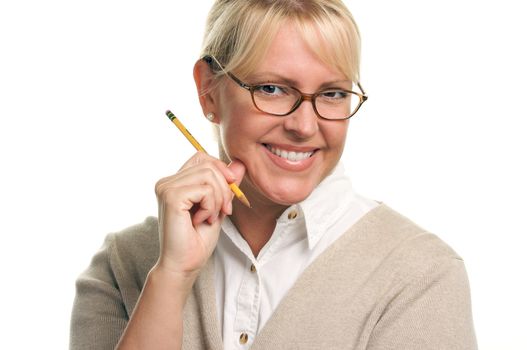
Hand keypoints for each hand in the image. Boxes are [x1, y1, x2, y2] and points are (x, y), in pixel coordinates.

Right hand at [153, 152, 244, 280]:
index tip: (229, 193)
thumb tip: (240, 164)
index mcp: (175, 182)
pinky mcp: (171, 197)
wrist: (184, 265)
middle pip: (208, 164)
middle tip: (223, 211)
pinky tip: (202, 220)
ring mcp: (166, 188)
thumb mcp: (218, 206)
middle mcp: (167, 182)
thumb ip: (226, 185)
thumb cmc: (197, 240)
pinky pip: (205, 189)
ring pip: (209, 175)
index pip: (201, 157)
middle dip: (224, 188)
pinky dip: (211, 206)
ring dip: (218, 198)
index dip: (220, 169)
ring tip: (211, 216)